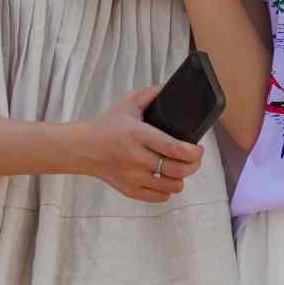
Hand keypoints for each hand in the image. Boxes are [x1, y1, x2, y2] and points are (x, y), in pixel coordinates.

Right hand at [76, 87, 205, 201]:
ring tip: (180, 168)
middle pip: (177, 169)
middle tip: (195, 158)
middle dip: (194, 165)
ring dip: (182, 177)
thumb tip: (170, 87)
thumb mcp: (128, 103)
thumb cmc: (109, 125)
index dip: (193, 152)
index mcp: (138, 134)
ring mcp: (133, 177)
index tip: (198, 148)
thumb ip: (151, 95)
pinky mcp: (130, 190)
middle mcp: (136, 158)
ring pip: (172, 186)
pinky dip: (168, 189)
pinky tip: (165, 179)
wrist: (84, 148)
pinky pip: (160, 197)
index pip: (173, 148)